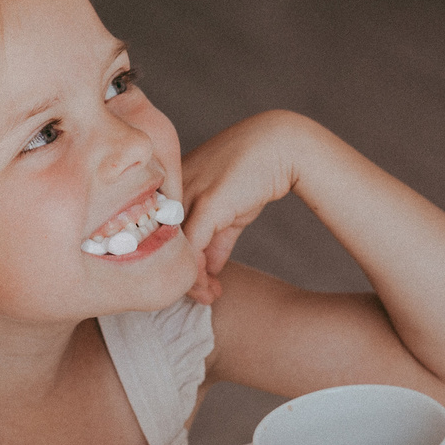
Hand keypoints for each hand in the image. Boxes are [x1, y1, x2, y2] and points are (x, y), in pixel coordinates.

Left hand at [179, 111, 314, 303]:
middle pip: (163, 241)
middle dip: (180, 275)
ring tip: (208, 297)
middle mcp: (174, 187)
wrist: (282, 147)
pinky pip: (193, 247)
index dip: (175, 261)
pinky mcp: (207, 203)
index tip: (195, 286)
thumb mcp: (232, 208)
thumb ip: (217, 237)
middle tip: (200, 297)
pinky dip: (197, 272)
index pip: (162, 231)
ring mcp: (188, 193)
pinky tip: (210, 286)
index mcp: (174, 185)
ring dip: (190, 280)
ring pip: (175, 248)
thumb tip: (210, 268)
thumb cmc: (256, 173)